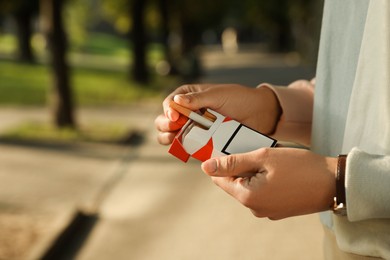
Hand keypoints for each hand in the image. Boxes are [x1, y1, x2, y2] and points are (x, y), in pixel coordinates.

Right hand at [155, 84, 280, 144]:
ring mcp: (192, 129)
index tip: (175, 117)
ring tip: (177, 138)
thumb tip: (176, 102)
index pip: (169, 104)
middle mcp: (186, 113)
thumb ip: (196, 99)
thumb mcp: (217, 95)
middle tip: (176, 128)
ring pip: (169, 136)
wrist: (258, 114)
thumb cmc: (238, 98)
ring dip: (169, 138)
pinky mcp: (199, 143)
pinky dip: (182, 150)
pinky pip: (185, 148)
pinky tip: (186, 149)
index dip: (168, 112)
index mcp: (187, 97)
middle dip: (165, 126)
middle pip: (164, 121)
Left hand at [201, 147, 336, 219]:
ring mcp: (268, 212)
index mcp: (247, 197)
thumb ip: (233, 162)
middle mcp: (255, 209)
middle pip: (235, 183)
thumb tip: (206, 167)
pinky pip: (263, 193)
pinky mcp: (278, 210)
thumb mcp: (263, 157)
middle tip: (257, 151)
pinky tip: (279, 170)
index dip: (222, 162)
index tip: (231, 148)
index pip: (220, 179)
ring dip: (254, 172)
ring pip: (250, 187)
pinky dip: (265, 180)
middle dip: (242, 166)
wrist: (334, 183)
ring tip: (271, 160)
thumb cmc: (300, 167)